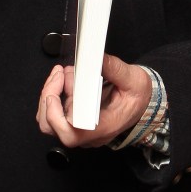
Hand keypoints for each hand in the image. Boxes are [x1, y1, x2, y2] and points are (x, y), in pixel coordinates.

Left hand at [36, 53, 152, 148]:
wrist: (142, 104)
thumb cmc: (138, 97)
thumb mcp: (134, 80)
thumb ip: (114, 69)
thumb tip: (96, 58)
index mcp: (104, 127)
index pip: (72, 133)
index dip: (56, 115)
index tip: (58, 90)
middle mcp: (88, 133)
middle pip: (52, 127)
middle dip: (49, 97)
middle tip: (59, 74)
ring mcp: (79, 129)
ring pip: (48, 121)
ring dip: (50, 94)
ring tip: (62, 74)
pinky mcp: (75, 121)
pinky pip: (54, 114)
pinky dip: (54, 95)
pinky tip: (63, 79)